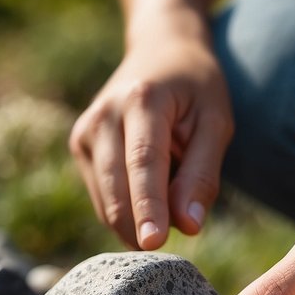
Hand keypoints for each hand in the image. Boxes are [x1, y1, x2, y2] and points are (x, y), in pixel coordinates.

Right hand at [70, 30, 232, 249]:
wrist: (158, 50)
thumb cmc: (195, 88)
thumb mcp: (216, 122)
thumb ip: (203, 174)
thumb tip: (188, 226)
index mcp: (141, 100)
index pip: (143, 163)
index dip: (149, 207)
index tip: (154, 244)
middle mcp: (103, 115)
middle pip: (116, 189)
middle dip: (142, 226)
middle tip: (176, 233)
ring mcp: (84, 132)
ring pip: (107, 203)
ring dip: (139, 217)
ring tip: (169, 182)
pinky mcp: (78, 147)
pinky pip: (103, 199)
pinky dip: (129, 206)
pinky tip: (147, 181)